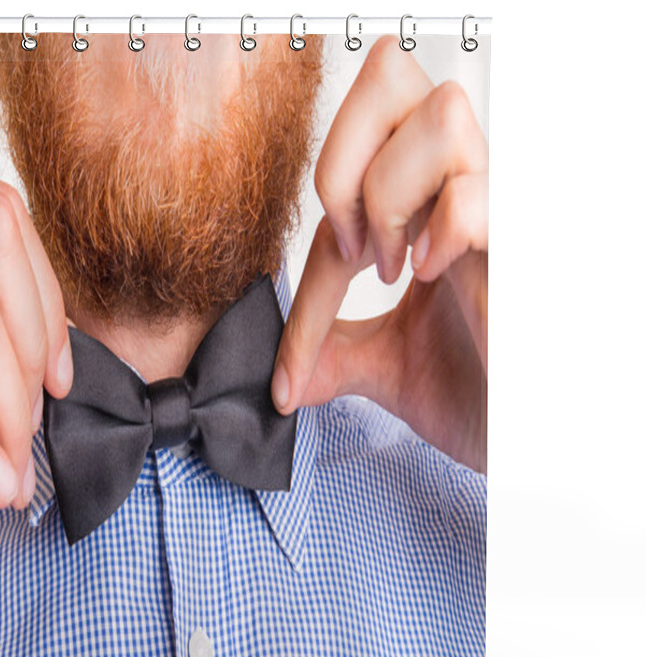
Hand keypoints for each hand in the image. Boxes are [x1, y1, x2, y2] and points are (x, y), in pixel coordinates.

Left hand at [272, 37, 487, 471]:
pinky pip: (476, 196)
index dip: (302, 269)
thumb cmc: (469, 392)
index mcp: (417, 207)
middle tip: (351, 250)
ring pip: (441, 115)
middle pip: (392, 75)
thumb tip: (280, 378)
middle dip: (341, 160)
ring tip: (396, 269)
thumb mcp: (380, 367)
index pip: (342, 176)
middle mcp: (453, 191)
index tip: (293, 367)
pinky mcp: (519, 248)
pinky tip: (430, 279)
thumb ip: (331, 354)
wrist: (516, 438)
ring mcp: (492, 211)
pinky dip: (439, 234)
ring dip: (390, 195)